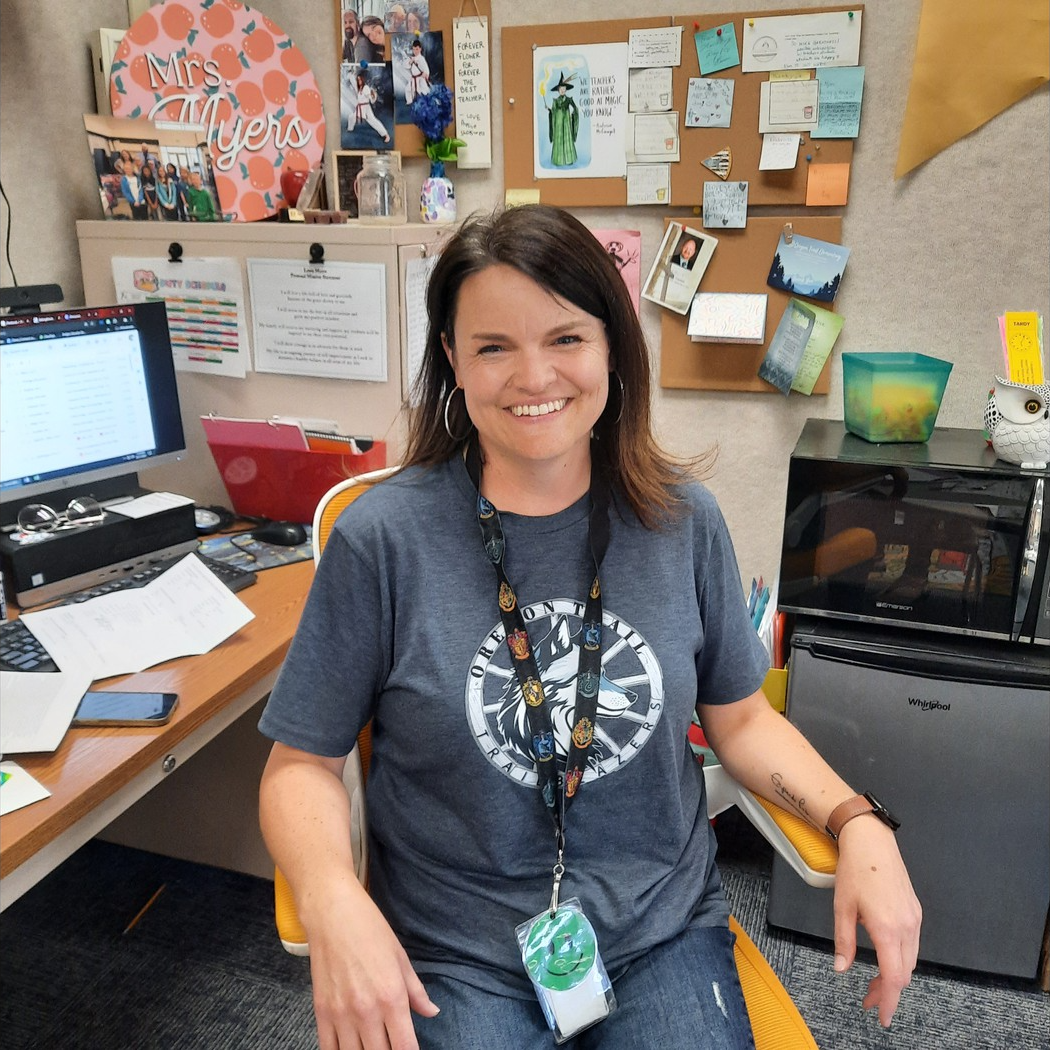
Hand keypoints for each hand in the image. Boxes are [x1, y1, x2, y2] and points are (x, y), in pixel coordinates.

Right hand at [306, 879, 439, 1049]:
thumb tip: (431, 1012)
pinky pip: (329, 1049)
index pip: (405, 1048)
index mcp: (392, 997)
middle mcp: (367, 1011)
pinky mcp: (321, 1012)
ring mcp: (341, 1014)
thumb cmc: (370, 930)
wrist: (332, 913)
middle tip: (392, 1044)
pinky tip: (350, 1046)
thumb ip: (416, 991)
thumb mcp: (401, 957)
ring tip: (372, 1044)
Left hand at [832, 817, 921, 1025]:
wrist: (872, 842)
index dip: (887, 999)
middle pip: (904, 973)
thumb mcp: (842, 908)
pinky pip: (912, 945)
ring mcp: (914, 919)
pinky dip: (900, 959)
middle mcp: (906, 927)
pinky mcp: (915, 912)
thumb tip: (841, 968)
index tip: (881, 1015)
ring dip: (894, 976)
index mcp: (887, 928)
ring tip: (873, 982)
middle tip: (867, 999)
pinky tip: (885, 958)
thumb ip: (843, 941)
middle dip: (887, 992)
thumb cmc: (855, 870)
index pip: (893, 977)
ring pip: (910, 960)